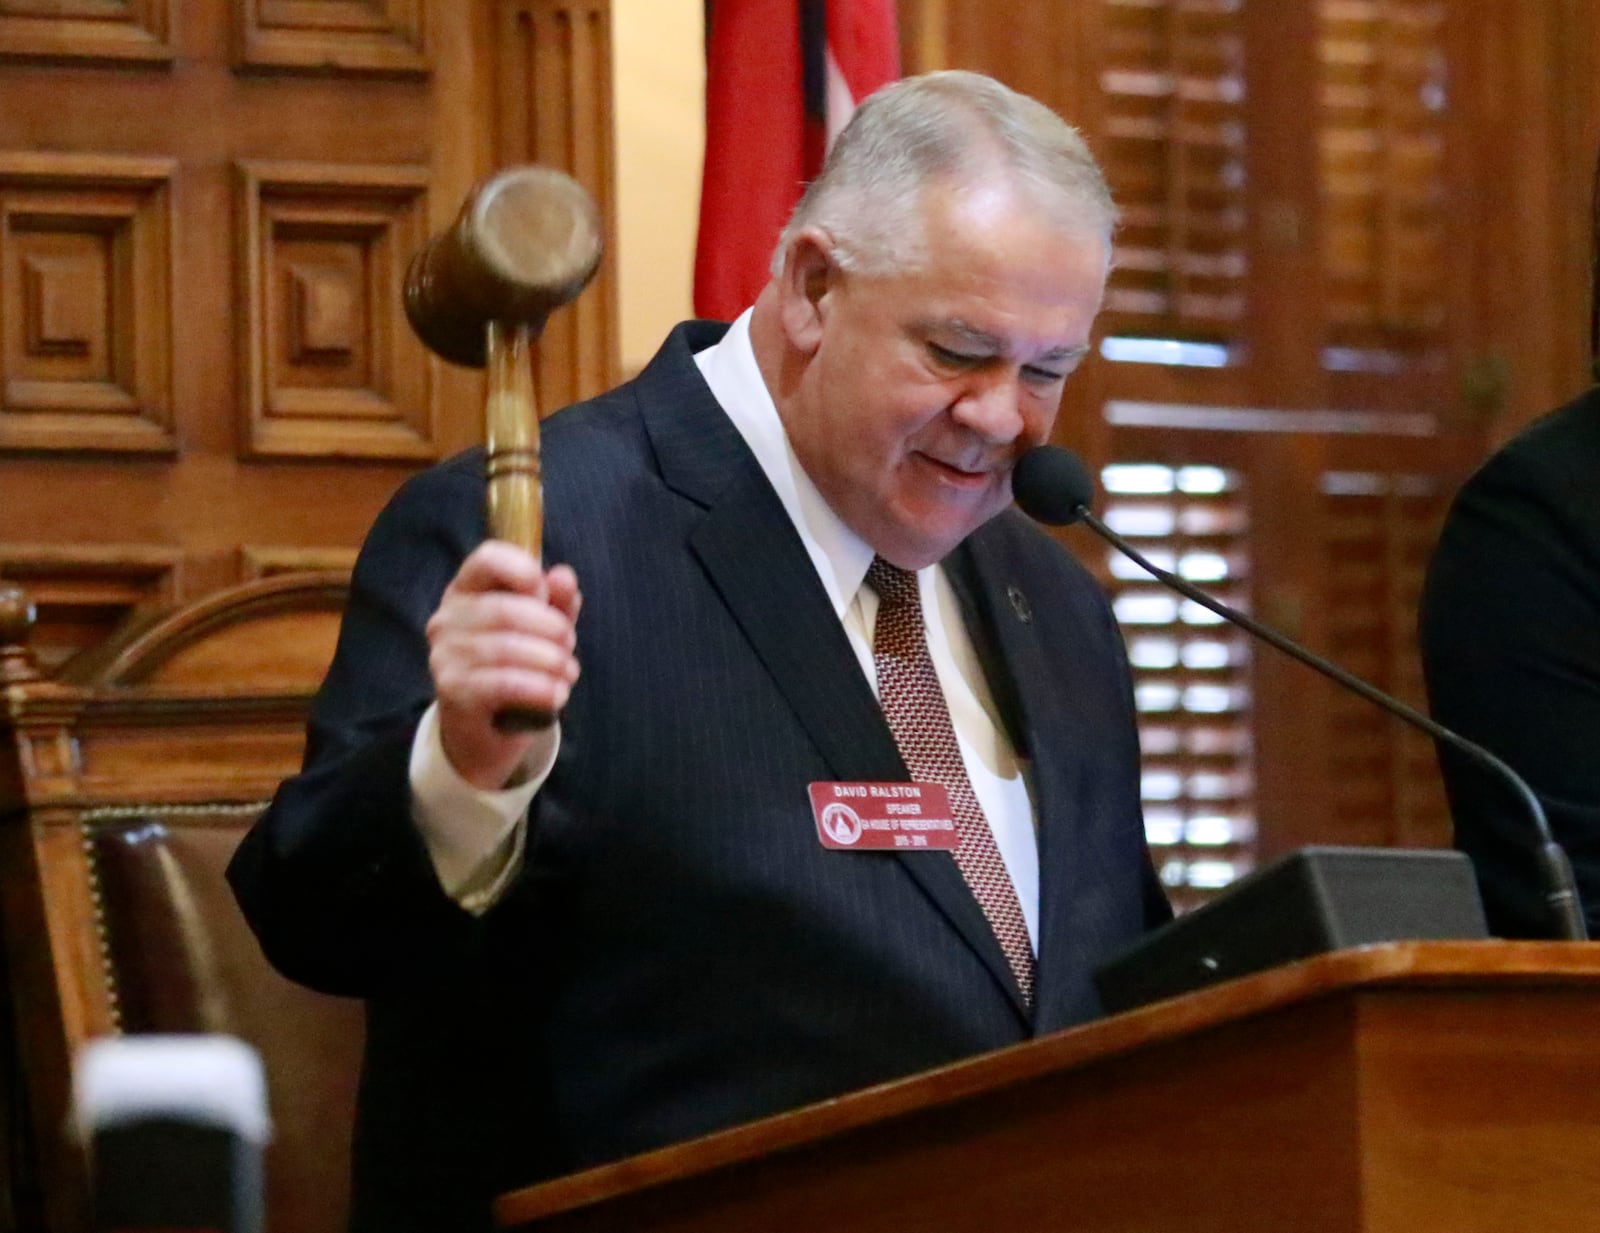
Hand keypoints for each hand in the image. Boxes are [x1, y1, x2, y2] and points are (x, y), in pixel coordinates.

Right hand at [426, 541, 581, 789]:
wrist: (487, 730)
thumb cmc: (516, 667)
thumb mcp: (542, 631)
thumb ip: (556, 603)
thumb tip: (564, 576)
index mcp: (466, 591)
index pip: (487, 559)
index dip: (523, 570)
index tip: (546, 594)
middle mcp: (447, 619)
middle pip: (504, 609)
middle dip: (550, 627)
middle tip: (570, 644)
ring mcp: (444, 656)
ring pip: (506, 648)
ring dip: (550, 661)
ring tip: (569, 672)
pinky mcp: (452, 691)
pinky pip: (502, 683)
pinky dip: (538, 688)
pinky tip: (558, 694)